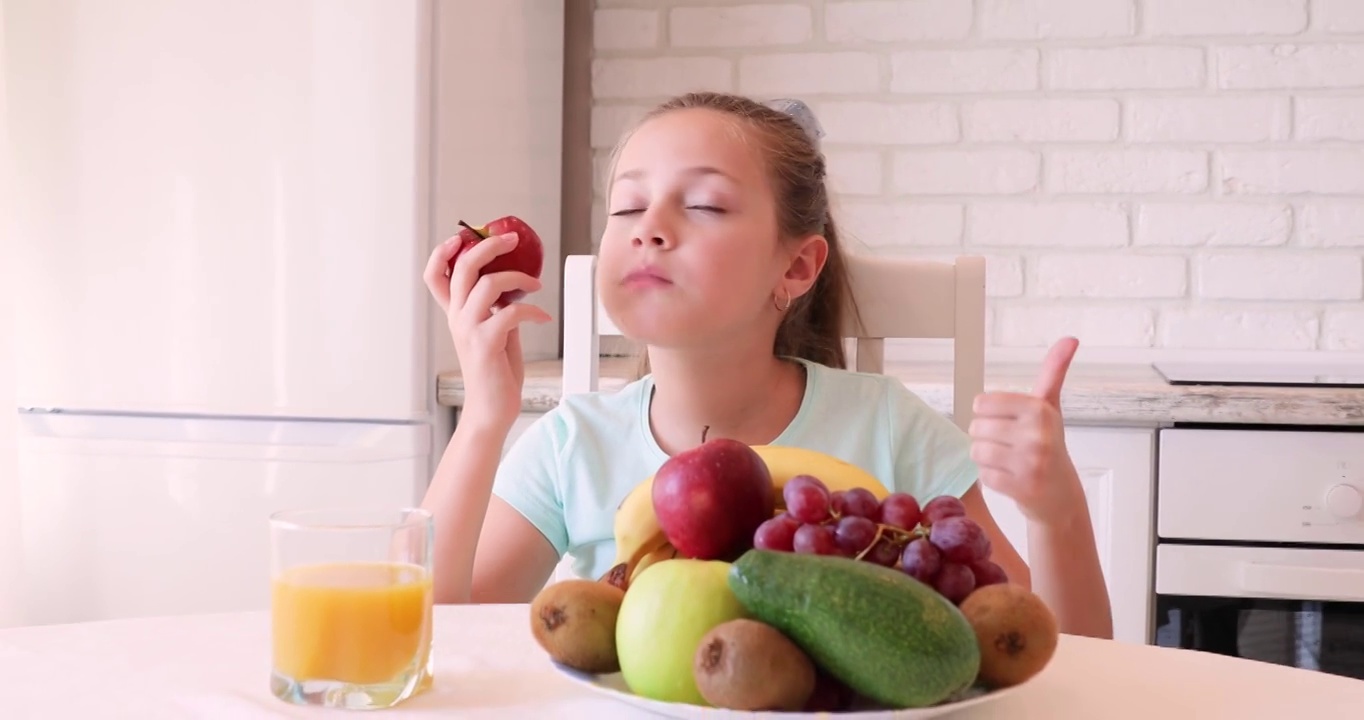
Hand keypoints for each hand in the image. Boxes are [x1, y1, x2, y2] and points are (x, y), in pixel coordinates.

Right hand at [424, 231, 551, 430]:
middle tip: (513, 240)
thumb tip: (513, 286)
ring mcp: (469, 330)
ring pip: (487, 284)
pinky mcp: (486, 344)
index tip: (462, 235)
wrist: (492, 409)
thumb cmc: (495, 371)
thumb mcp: (493, 331)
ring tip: (536, 285)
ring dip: (518, 278)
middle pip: (463, 267)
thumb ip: (495, 308)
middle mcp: (457, 318)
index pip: (435, 276)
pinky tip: (543, 317)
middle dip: (489, 246)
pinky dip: (532, 310)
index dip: (443, 252)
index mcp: (456, 314)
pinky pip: (510, 312)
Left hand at [968, 337, 1085, 526]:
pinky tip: (1010, 478)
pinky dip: (991, 478)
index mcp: (1039, 409)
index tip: (1008, 423)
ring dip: (986, 458)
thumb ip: (1054, 372)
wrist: (1062, 496)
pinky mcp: (1022, 488)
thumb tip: (1070, 338)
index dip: (988, 414)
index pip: (982, 403)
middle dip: (987, 437)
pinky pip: (983, 476)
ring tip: (1008, 461)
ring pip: (977, 451)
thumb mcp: (1049, 407)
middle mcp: (1037, 435)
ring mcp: (1031, 463)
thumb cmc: (1050, 445)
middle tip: (1010, 446)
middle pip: (976, 428)